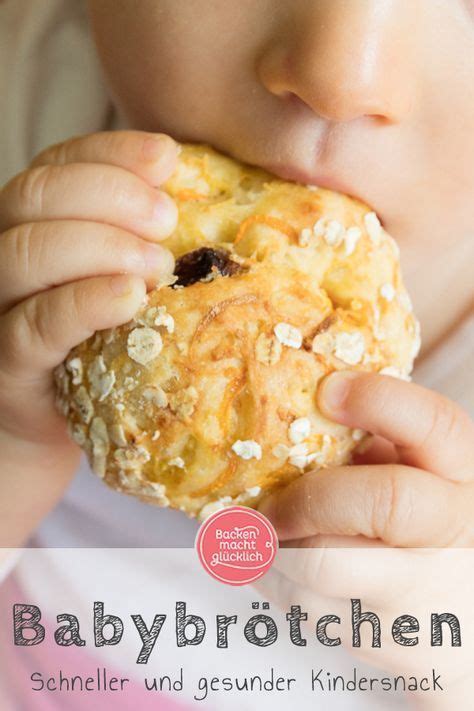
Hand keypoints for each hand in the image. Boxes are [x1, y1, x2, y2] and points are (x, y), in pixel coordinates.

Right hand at [0, 130, 177, 543]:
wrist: (54, 424)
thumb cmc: (101, 344)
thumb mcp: (122, 280)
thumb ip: (146, 239)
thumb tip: (213, 201)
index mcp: (34, 223)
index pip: (59, 163)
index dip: (112, 151)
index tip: (169, 157)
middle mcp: (3, 253)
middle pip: (35, 193)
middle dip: (111, 195)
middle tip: (167, 220)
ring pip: (27, 251)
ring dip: (101, 245)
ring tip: (158, 266)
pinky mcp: (8, 363)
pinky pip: (36, 324)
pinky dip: (84, 302)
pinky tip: (130, 297)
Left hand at [257, 372, 473, 707]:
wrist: (459, 631)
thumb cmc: (420, 535)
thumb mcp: (413, 477)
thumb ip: (372, 446)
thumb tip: (298, 413)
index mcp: (457, 475)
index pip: (436, 425)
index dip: (381, 400)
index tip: (328, 390)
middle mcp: (450, 532)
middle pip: (382, 502)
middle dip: (309, 499)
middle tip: (269, 505)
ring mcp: (421, 594)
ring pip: (325, 565)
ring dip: (276, 549)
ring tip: (266, 537)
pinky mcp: (386, 642)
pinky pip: (308, 608)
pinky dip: (277, 583)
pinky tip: (280, 569)